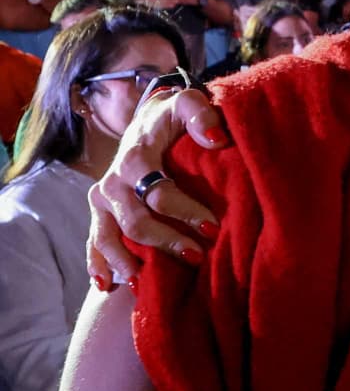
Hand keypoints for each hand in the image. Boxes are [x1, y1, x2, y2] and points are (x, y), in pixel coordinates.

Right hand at [87, 88, 229, 286]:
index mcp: (135, 158)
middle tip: (196, 256)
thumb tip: (216, 138)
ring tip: (147, 283)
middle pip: (134, 221)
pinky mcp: (99, 213)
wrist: (146, 121)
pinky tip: (107, 286)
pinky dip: (98, 265)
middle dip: (165, 241)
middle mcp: (113, 182)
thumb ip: (201, 114)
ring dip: (128, 262)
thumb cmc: (174, 118)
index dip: (185, 211)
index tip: (214, 227)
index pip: (159, 193)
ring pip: (108, 238)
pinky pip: (92, 243)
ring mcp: (102, 200)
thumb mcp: (187, 105)